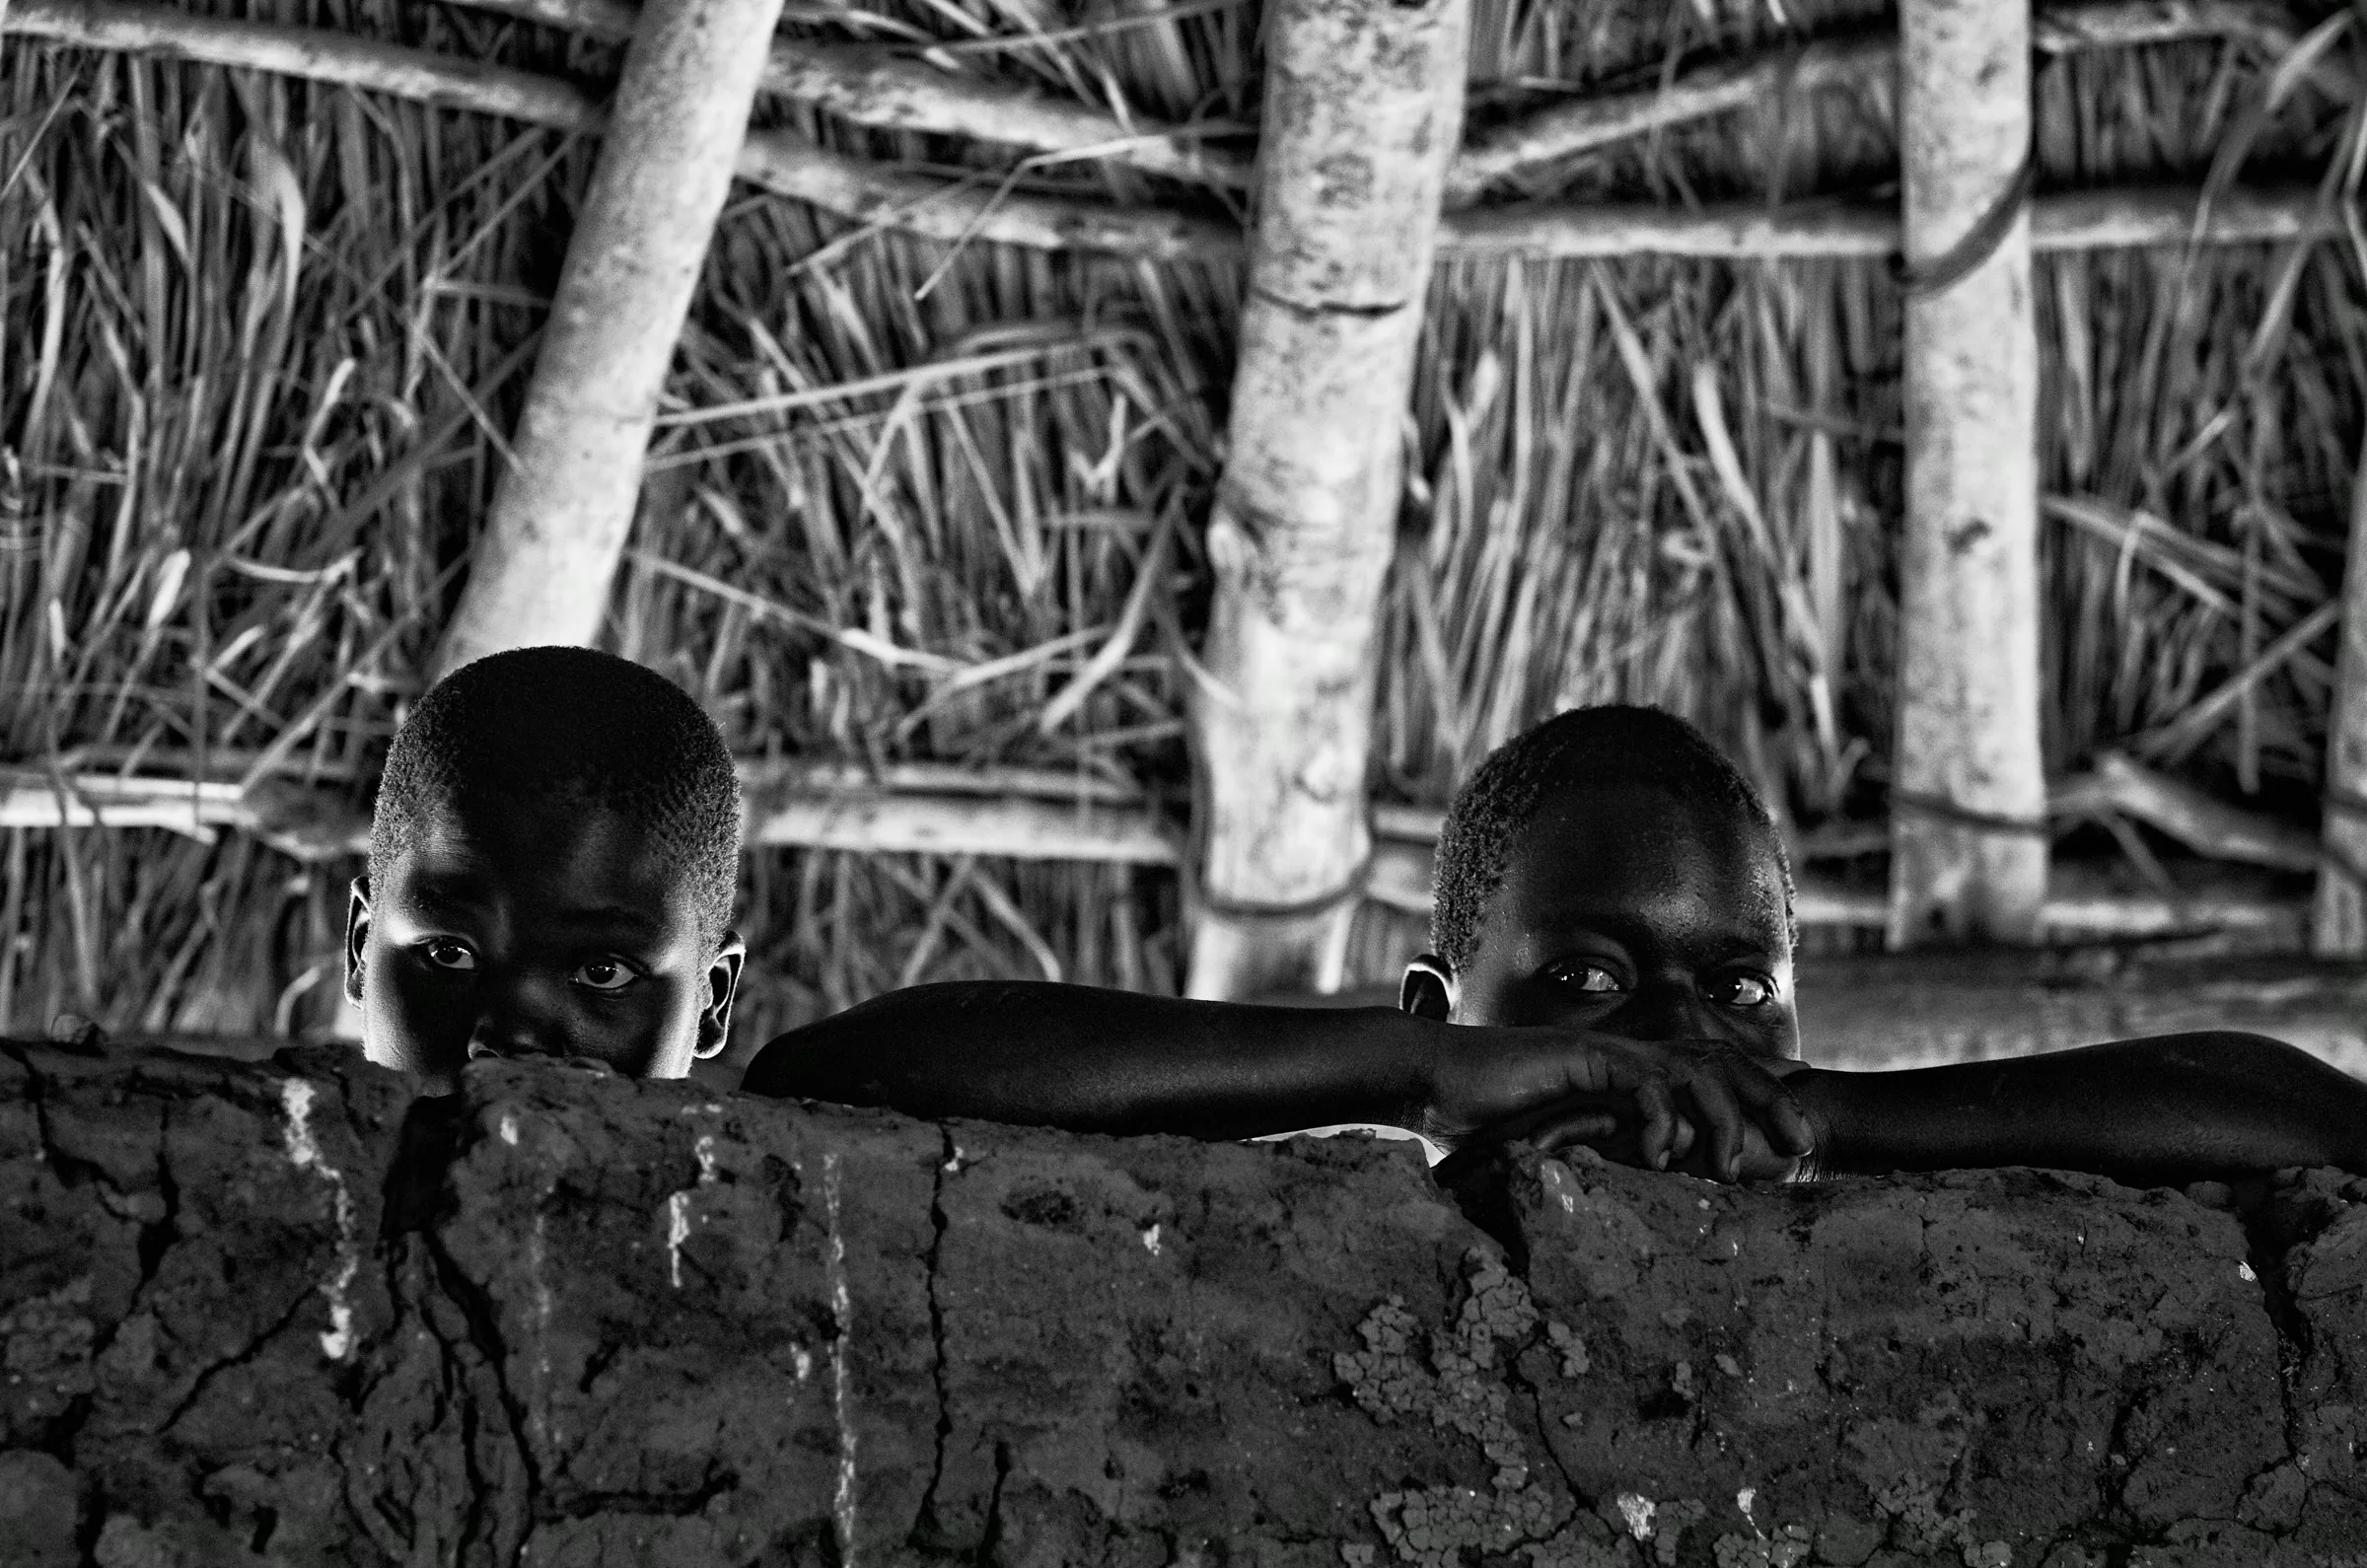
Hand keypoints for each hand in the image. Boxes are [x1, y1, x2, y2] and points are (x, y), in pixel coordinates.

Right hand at [1424, 1030, 1813, 1181]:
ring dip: (1727, 1114)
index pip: (1711, 1076)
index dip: (1761, 1094)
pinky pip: (1641, 1080)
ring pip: (1694, 1068)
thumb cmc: (1484, 1120)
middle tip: (1805, 1144)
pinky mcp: (1582, 1059)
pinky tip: (1663, 1155)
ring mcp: (1607, 1055)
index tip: (1802, 1124)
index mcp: (1631, 1078)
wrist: (1433, 1083)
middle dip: (1771, 1100)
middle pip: (1722, 1063)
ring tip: (1737, 1164)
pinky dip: (1662, 1116)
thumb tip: (1635, 1202)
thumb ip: (1599, 1161)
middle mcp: (1628, 1059)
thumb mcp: (1557, 1148)